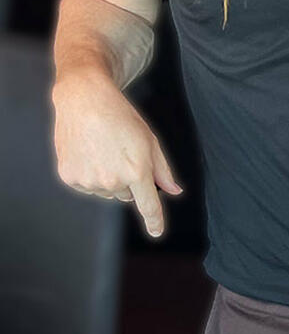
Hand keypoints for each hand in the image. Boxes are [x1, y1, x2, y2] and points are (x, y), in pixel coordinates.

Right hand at [51, 70, 180, 236]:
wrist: (85, 101)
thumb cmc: (121, 118)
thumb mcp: (150, 141)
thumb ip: (163, 170)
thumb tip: (173, 191)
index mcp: (137, 171)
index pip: (148, 206)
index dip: (155, 221)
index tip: (157, 232)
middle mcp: (112, 181)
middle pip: (127, 196)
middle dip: (128, 181)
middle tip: (121, 155)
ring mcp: (89, 181)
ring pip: (106, 192)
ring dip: (108, 178)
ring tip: (104, 150)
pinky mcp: (70, 177)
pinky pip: (86, 186)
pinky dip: (89, 175)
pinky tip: (89, 153)